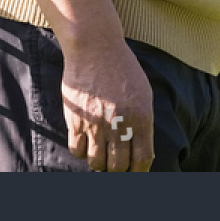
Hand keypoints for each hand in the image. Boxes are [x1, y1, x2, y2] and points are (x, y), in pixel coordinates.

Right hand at [60, 35, 153, 171]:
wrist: (95, 48)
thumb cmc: (122, 68)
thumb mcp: (143, 93)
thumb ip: (143, 122)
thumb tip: (141, 151)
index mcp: (141, 118)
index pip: (142, 159)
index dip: (138, 171)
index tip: (134, 172)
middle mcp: (120, 125)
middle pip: (118, 167)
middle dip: (117, 169)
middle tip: (115, 163)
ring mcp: (96, 125)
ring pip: (96, 163)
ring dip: (98, 162)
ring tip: (99, 152)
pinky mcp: (76, 121)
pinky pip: (77, 150)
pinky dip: (81, 151)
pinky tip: (85, 141)